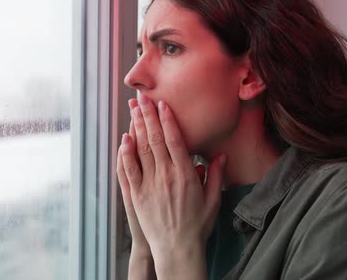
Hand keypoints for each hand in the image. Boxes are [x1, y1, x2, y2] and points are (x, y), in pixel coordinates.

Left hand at [120, 94, 226, 273]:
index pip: (174, 140)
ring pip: (140, 150)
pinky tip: (124, 139)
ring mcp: (149, 185)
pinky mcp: (136, 195)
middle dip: (148, 116)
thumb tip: (221, 155)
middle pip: (154, 139)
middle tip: (142, 98)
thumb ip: (216, 175)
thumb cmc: (197, 225)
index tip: (162, 104)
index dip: (167, 120)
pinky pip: (129, 170)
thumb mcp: (213, 200)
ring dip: (136, 128)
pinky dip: (126, 153)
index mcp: (185, 174)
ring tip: (133, 110)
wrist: (178, 249)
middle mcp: (166, 176)